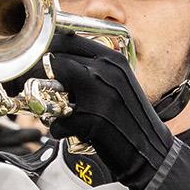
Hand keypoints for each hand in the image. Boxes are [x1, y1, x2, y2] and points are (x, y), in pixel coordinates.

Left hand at [41, 32, 173, 189]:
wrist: (151, 149)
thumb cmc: (131, 117)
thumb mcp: (119, 82)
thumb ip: (93, 68)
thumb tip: (55, 59)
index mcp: (112, 59)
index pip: (68, 39)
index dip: (48, 49)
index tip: (39, 60)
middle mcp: (105, 72)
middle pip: (56, 61)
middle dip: (40, 75)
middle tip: (38, 88)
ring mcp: (99, 95)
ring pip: (51, 87)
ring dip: (47, 102)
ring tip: (56, 111)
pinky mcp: (92, 121)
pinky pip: (58, 122)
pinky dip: (59, 129)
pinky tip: (71, 132)